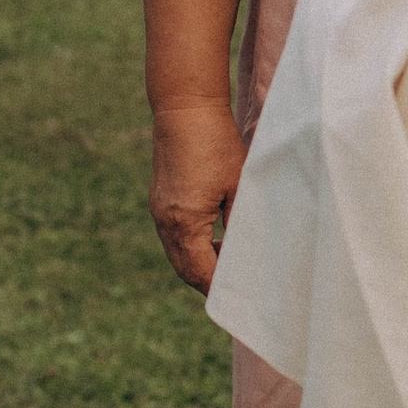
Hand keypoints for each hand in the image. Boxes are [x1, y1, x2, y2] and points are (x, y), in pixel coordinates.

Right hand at [150, 102, 247, 290]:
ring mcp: (159, 211)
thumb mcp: (238, 185)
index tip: (242, 298)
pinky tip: (216, 241)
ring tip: (229, 266)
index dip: (220, 288)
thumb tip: (249, 253)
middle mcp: (165, 221)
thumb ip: (241, 222)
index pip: (201, 272)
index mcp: (184, 222)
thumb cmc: (216, 143)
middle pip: (185, 269)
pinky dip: (192, 248)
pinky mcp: (160, 201)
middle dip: (208, 283)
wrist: (184, 108)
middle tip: (237, 291)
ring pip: (177, 255)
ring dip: (201, 265)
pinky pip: (173, 238)